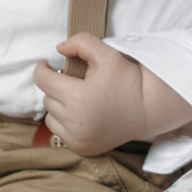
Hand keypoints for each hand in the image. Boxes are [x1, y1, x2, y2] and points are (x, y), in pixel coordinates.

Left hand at [31, 33, 191, 157]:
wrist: (150, 108)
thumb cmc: (128, 78)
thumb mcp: (107, 53)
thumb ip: (80, 43)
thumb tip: (59, 49)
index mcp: (78, 98)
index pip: (43, 81)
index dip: (41, 69)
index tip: (45, 64)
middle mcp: (75, 122)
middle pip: (47, 99)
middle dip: (55, 87)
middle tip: (71, 80)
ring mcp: (79, 139)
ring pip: (50, 118)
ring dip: (57, 106)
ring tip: (74, 98)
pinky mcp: (83, 148)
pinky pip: (60, 133)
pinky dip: (65, 123)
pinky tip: (80, 113)